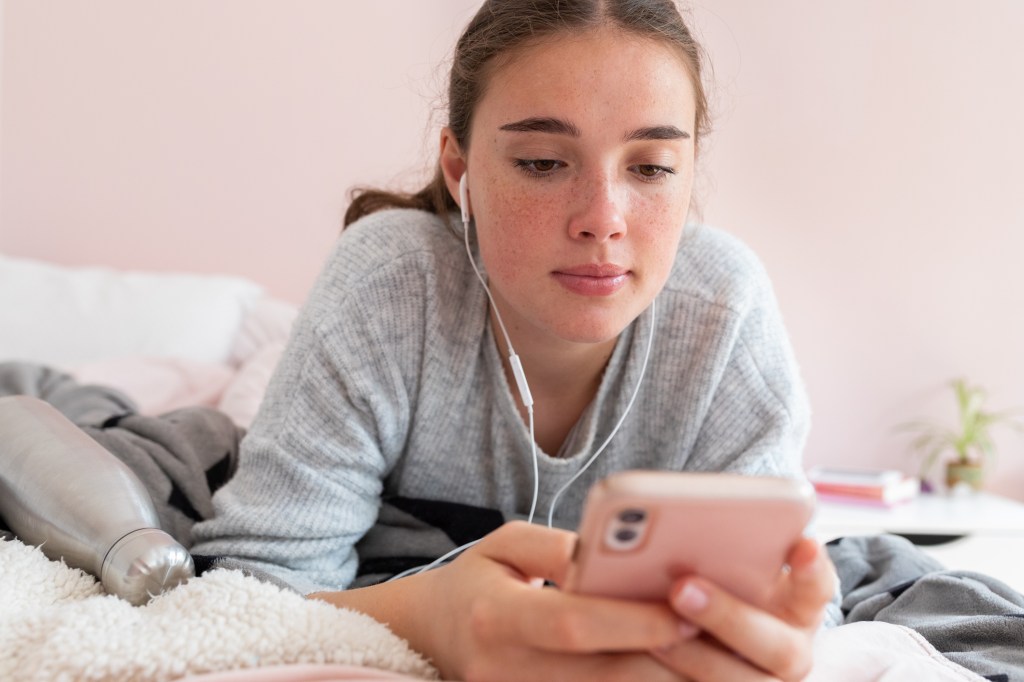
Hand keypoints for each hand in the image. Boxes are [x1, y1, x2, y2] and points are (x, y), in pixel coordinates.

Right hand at [413, 521, 698, 681]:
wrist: (427, 634)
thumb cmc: (476, 580)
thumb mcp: (505, 544)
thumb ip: (559, 548)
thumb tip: (619, 556)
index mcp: (496, 617)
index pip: (573, 624)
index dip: (632, 622)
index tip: (686, 610)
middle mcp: (505, 671)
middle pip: (602, 676)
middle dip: (668, 662)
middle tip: (725, 644)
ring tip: (712, 663)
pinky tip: (669, 676)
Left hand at [653, 537, 835, 680]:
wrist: (726, 649)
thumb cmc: (725, 591)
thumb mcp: (736, 572)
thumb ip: (729, 554)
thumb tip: (687, 521)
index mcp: (801, 607)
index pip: (818, 587)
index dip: (812, 569)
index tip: (803, 543)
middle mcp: (792, 651)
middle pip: (778, 647)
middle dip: (728, 617)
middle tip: (681, 589)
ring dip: (696, 657)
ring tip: (655, 635)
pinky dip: (671, 679)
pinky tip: (643, 656)